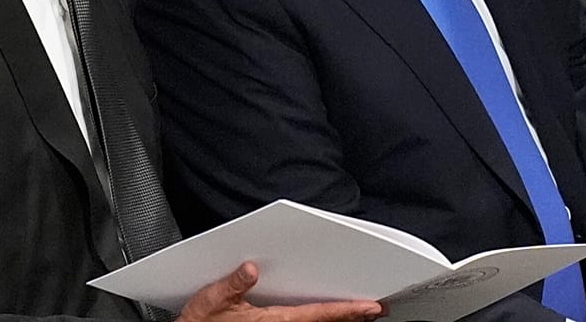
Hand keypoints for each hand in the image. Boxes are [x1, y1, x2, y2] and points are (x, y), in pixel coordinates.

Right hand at [180, 262, 382, 321]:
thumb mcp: (209, 303)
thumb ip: (231, 286)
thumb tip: (250, 269)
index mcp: (272, 321)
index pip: (319, 314)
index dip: (347, 310)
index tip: (371, 307)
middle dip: (351, 316)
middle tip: (376, 309)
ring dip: (337, 319)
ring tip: (359, 311)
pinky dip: (320, 319)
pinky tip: (327, 315)